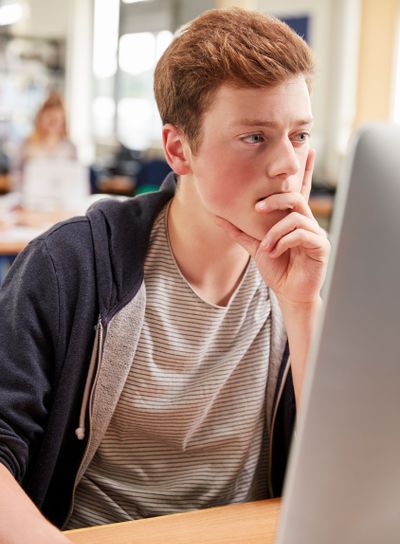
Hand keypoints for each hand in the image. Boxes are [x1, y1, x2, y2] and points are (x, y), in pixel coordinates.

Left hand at [216, 149, 329, 305]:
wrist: (289, 292)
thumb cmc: (277, 268)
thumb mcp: (254, 246)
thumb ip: (238, 230)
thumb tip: (217, 216)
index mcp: (293, 218)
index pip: (300, 189)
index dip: (306, 169)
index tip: (310, 149)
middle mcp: (306, 221)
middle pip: (295, 196)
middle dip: (275, 199)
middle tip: (257, 208)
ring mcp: (316, 232)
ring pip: (296, 216)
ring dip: (275, 231)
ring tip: (266, 247)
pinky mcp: (321, 246)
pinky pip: (302, 233)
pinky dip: (284, 241)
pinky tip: (275, 253)